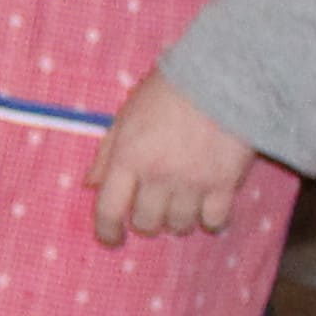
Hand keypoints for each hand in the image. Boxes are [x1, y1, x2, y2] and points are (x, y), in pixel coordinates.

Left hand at [88, 70, 258, 245]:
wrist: (222, 76)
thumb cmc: (169, 90)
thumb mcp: (126, 115)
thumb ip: (107, 153)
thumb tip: (90, 185)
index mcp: (128, 157)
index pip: (109, 210)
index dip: (107, 232)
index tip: (112, 239)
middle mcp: (157, 175)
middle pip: (147, 222)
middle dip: (147, 222)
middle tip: (154, 210)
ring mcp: (192, 182)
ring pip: (180, 225)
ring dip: (178, 222)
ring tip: (183, 206)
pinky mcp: (225, 183)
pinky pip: (215, 220)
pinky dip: (212, 222)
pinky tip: (211, 213)